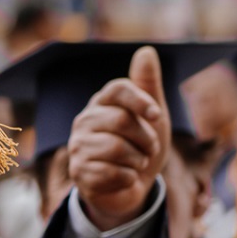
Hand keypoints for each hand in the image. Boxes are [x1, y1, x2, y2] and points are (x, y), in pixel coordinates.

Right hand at [68, 45, 170, 230]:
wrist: (132, 186)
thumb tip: (147, 51)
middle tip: (149, 149)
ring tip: (136, 163)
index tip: (157, 115)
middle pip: (122, 121)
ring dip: (139, 160)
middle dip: (147, 139)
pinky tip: (126, 178)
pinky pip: (113, 173)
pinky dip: (129, 178)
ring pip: (117, 148)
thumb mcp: (153, 117)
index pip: (118, 89)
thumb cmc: (142, 146)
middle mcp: (86, 119)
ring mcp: (79, 145)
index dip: (141, 101)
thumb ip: (149, 86)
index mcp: (104, 102)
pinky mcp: (79, 171)